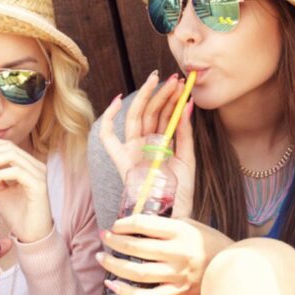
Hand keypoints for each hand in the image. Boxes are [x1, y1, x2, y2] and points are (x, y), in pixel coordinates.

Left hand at [0, 137, 52, 242]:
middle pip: (8, 147)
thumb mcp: (2, 193)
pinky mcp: (38, 184)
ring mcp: (39, 173)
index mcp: (28, 165)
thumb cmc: (19, 215)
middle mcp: (36, 165)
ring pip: (11, 155)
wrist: (32, 236)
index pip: (8, 145)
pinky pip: (15, 171)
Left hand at [97, 214, 232, 294]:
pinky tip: (113, 285)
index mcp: (181, 232)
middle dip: (115, 242)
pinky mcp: (177, 292)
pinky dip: (127, 292)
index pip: (144, 225)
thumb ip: (165, 225)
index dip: (124, 224)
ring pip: (138, 273)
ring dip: (115, 265)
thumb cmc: (208, 241)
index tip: (115, 225)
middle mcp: (178, 253)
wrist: (232, 265)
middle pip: (137, 248)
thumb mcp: (190, 224)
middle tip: (104, 237)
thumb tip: (135, 224)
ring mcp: (177, 275)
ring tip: (102, 257)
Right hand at [99, 71, 196, 218]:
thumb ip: (184, 133)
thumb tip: (186, 105)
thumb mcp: (187, 158)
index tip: (181, 85)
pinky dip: (108, 118)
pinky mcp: (121, 160)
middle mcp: (144, 145)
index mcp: (160, 144)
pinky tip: (118, 100)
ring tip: (163, 81)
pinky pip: (107, 137)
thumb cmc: (180, 192)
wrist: (174, 216)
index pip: (163, 115)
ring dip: (148, 97)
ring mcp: (132, 151)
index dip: (170, 99)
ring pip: (136, 117)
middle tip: (174, 78)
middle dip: (161, 94)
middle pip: (150, 112)